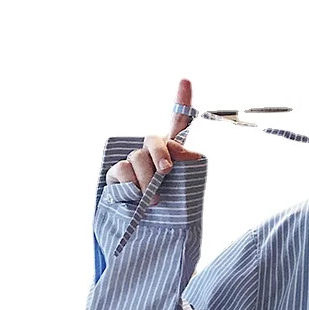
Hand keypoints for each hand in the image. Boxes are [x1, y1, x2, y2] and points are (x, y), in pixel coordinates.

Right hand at [105, 78, 204, 204]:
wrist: (151, 229)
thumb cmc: (173, 208)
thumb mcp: (187, 187)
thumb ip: (188, 167)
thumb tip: (191, 154)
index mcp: (174, 153)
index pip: (179, 123)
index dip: (182, 101)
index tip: (185, 80)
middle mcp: (152, 152)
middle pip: (154, 139)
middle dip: (160, 153)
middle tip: (167, 170)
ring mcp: (133, 161)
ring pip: (138, 158)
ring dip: (149, 179)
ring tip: (156, 200)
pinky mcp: (117, 174)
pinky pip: (122, 171)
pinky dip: (132, 185)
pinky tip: (136, 196)